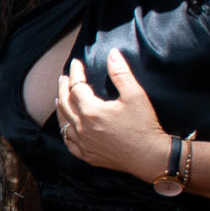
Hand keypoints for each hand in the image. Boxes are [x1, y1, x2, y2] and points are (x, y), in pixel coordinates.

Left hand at [56, 49, 172, 179]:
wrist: (150, 157)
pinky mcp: (87, 155)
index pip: (76, 86)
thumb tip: (112, 53)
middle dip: (63, 87)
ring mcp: (83, 143)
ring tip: (59, 97)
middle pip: (64, 103)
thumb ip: (121, 73)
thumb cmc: (144, 125)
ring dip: (60, 108)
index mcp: (92, 111)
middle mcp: (82, 128)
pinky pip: (69, 142)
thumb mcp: (135, 95)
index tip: (76, 63)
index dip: (75, 73)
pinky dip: (65, 131)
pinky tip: (66, 126)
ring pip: (64, 122)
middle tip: (64, 77)